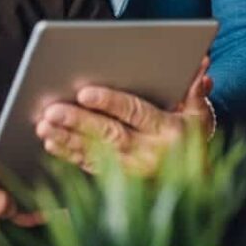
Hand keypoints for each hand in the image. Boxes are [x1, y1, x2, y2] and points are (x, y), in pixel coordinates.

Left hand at [35, 57, 213, 174]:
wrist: (194, 184)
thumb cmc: (192, 139)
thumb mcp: (201, 115)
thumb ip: (195, 89)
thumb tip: (201, 61)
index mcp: (168, 131)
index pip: (136, 113)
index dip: (110, 102)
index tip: (85, 92)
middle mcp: (148, 154)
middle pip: (109, 134)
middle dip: (79, 121)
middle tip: (52, 109)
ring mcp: (130, 171)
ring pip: (94, 152)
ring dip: (66, 138)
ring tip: (44, 124)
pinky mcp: (116, 181)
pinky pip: (88, 167)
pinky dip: (68, 154)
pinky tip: (50, 141)